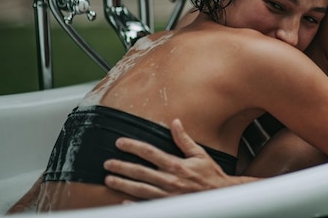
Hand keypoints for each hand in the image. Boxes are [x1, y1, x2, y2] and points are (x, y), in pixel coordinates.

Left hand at [104, 119, 254, 198]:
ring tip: (109, 180)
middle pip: (140, 172)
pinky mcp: (168, 205)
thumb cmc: (210, 175)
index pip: (149, 152)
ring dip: (123, 184)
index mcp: (176, 165)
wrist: (220, 195)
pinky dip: (134, 204)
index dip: (133, 146)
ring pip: (139, 189)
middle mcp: (169, 180)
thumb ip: (184, 139)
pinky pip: (147, 205)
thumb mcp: (200, 154)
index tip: (120, 143)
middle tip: (107, 163)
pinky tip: (122, 202)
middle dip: (121, 167)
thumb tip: (175, 122)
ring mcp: (167, 195)